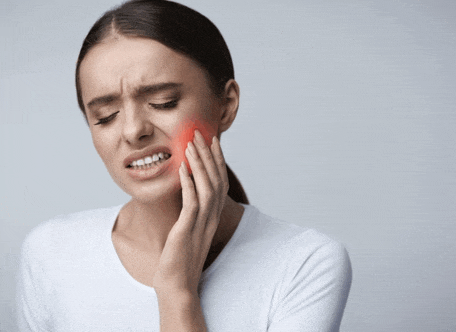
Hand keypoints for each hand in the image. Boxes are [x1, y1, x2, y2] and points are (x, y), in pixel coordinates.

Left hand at [152, 130, 228, 294]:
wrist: (178, 283)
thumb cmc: (181, 257)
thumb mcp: (190, 230)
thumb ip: (192, 212)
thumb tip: (187, 193)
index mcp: (213, 216)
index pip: (219, 181)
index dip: (217, 160)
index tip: (212, 141)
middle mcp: (212, 217)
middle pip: (216, 179)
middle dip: (208, 155)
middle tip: (200, 134)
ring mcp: (202, 223)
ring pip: (207, 187)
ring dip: (199, 164)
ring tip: (190, 145)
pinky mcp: (189, 229)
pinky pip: (191, 202)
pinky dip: (188, 183)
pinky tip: (182, 169)